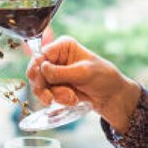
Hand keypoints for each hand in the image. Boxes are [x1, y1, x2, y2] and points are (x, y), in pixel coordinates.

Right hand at [27, 36, 141, 132]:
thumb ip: (60, 72)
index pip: (41, 55)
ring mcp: (55, 74)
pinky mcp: (57, 87)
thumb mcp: (83, 73)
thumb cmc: (103, 78)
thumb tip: (41, 69)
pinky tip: (73, 100)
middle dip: (43, 87)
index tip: (38, 79)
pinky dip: (59, 100)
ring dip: (54, 95)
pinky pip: (47, 95)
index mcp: (63, 47)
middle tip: (49, 98)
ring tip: (71, 98)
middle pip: (35, 71)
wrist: (112, 97)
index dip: (37, 68)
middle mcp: (56, 58)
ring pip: (40, 86)